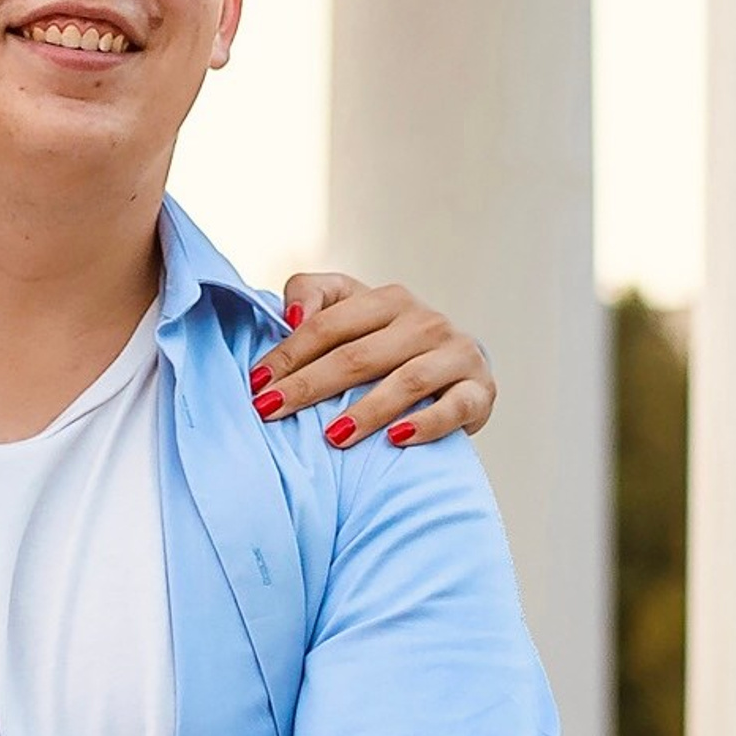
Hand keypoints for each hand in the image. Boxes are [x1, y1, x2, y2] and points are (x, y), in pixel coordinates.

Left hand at [248, 274, 495, 449]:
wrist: (454, 371)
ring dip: (366, 411)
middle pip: (358, 355)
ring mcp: (456, 354)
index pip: (328, 325)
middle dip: (310, 385)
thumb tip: (290, 317)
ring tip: (331, 437)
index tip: (256, 383)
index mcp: (388, 299)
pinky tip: (395, 441)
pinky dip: (425, 424)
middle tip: (271, 411)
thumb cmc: (385, 341)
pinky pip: (454, 408)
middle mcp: (425, 321)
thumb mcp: (349, 309)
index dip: (289, 353)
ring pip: (406, 381)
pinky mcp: (480, 389)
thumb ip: (311, 294)